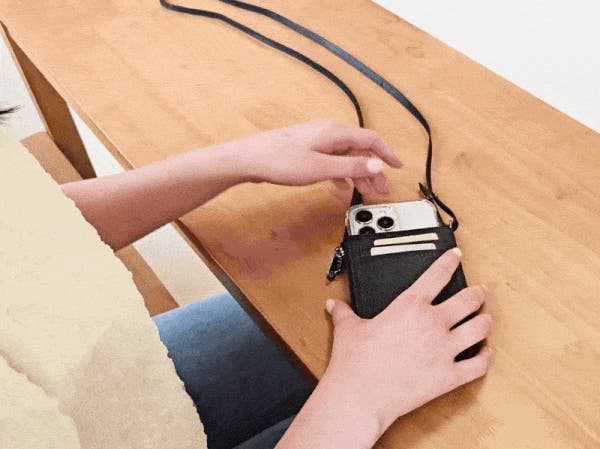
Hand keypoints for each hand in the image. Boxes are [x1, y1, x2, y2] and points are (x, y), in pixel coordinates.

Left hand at [229, 119, 402, 195]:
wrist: (249, 159)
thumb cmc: (280, 161)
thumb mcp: (320, 168)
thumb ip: (351, 167)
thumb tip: (376, 165)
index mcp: (334, 133)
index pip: (370, 139)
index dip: (386, 153)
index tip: (397, 166)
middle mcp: (327, 132)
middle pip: (359, 150)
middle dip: (373, 170)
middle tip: (381, 189)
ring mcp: (316, 140)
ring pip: (345, 156)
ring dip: (357, 173)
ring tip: (366, 191)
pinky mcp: (306, 150)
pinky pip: (332, 160)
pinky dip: (341, 172)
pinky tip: (342, 185)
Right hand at [323, 248, 492, 433]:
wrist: (360, 395)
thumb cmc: (355, 361)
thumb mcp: (347, 328)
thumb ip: (344, 313)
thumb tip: (334, 306)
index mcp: (410, 306)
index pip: (437, 275)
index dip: (449, 261)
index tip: (456, 255)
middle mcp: (433, 323)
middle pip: (468, 300)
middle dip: (478, 293)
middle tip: (481, 290)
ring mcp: (444, 350)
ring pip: (479, 328)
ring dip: (486, 321)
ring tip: (487, 317)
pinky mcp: (449, 376)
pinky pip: (478, 364)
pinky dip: (485, 357)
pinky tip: (487, 352)